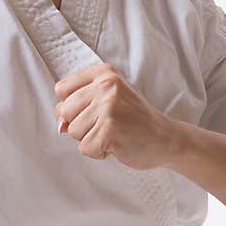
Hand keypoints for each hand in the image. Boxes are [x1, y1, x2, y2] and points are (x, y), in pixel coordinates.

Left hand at [53, 63, 175, 168]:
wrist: (166, 138)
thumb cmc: (134, 121)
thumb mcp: (108, 100)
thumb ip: (79, 106)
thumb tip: (59, 125)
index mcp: (104, 74)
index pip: (61, 89)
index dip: (71, 106)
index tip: (92, 111)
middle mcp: (106, 86)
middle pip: (63, 112)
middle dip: (80, 125)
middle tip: (106, 125)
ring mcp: (108, 107)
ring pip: (73, 131)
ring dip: (90, 139)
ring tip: (112, 134)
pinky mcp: (110, 130)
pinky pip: (85, 148)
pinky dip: (98, 152)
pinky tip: (116, 144)